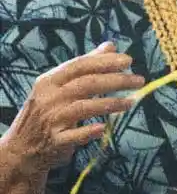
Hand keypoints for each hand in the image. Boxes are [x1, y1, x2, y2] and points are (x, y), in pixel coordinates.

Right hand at [0, 45, 142, 175]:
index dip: (104, 62)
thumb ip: (84, 67)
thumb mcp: (57, 86)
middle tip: (139, 80)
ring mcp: (51, 120)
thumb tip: (110, 46)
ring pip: (84, 107)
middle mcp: (48, 98)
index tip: (128, 60)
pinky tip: (104, 128)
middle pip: (86, 84)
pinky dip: (90, 131)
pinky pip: (75, 135)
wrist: (20, 147)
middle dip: (116, 80)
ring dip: (111, 103)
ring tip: (131, 102)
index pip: (79, 66)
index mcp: (49, 81)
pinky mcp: (54, 141)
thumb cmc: (46, 111)